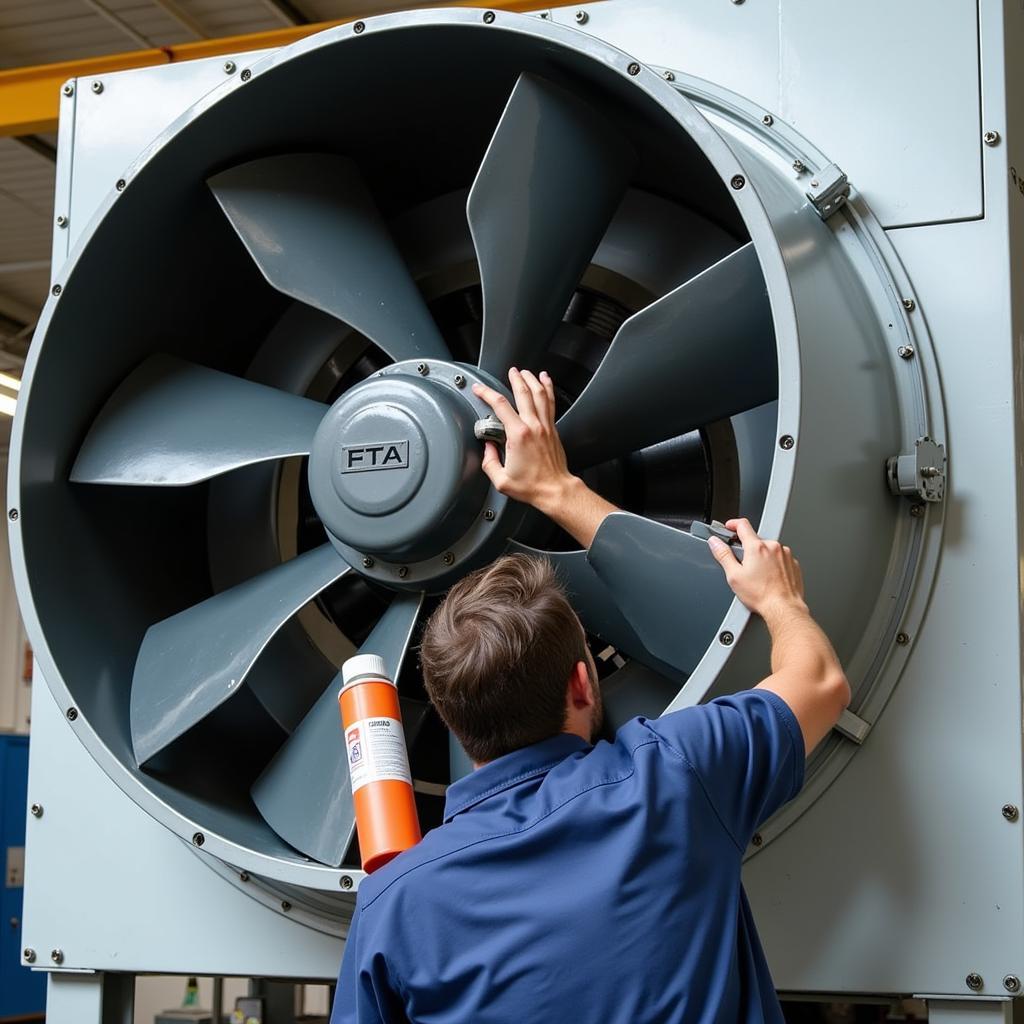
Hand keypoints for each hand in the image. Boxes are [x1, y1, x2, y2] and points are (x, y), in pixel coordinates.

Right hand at [472, 368, 577, 513]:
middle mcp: (533, 427)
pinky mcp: (553, 429)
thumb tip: (487, 448)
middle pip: (523, 392)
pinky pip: (550, 403)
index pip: (500, 405)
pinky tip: (545, 381)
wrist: (555, 490)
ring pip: (539, 394)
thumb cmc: (532, 486)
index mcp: (518, 436)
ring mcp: (545, 426)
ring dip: (532, 379)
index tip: (480, 389)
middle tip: (509, 371)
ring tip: (525, 372)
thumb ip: (489, 461)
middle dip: (515, 378)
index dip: (487, 393)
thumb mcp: (501, 479)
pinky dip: (548, 389)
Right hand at [707, 518, 805, 620]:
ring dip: (761, 557)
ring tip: (758, 576)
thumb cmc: (762, 595)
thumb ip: (723, 555)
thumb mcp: (734, 576)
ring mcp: (785, 554)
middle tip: (742, 565)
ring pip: (768, 549)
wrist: (784, 608)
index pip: (742, 525)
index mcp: (757, 547)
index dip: (732, 524)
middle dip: (747, 548)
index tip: (729, 527)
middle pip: (755, 540)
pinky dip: (773, 564)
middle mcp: (773, 547)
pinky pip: (779, 558)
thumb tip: (715, 543)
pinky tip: (769, 578)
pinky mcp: (793, 563)